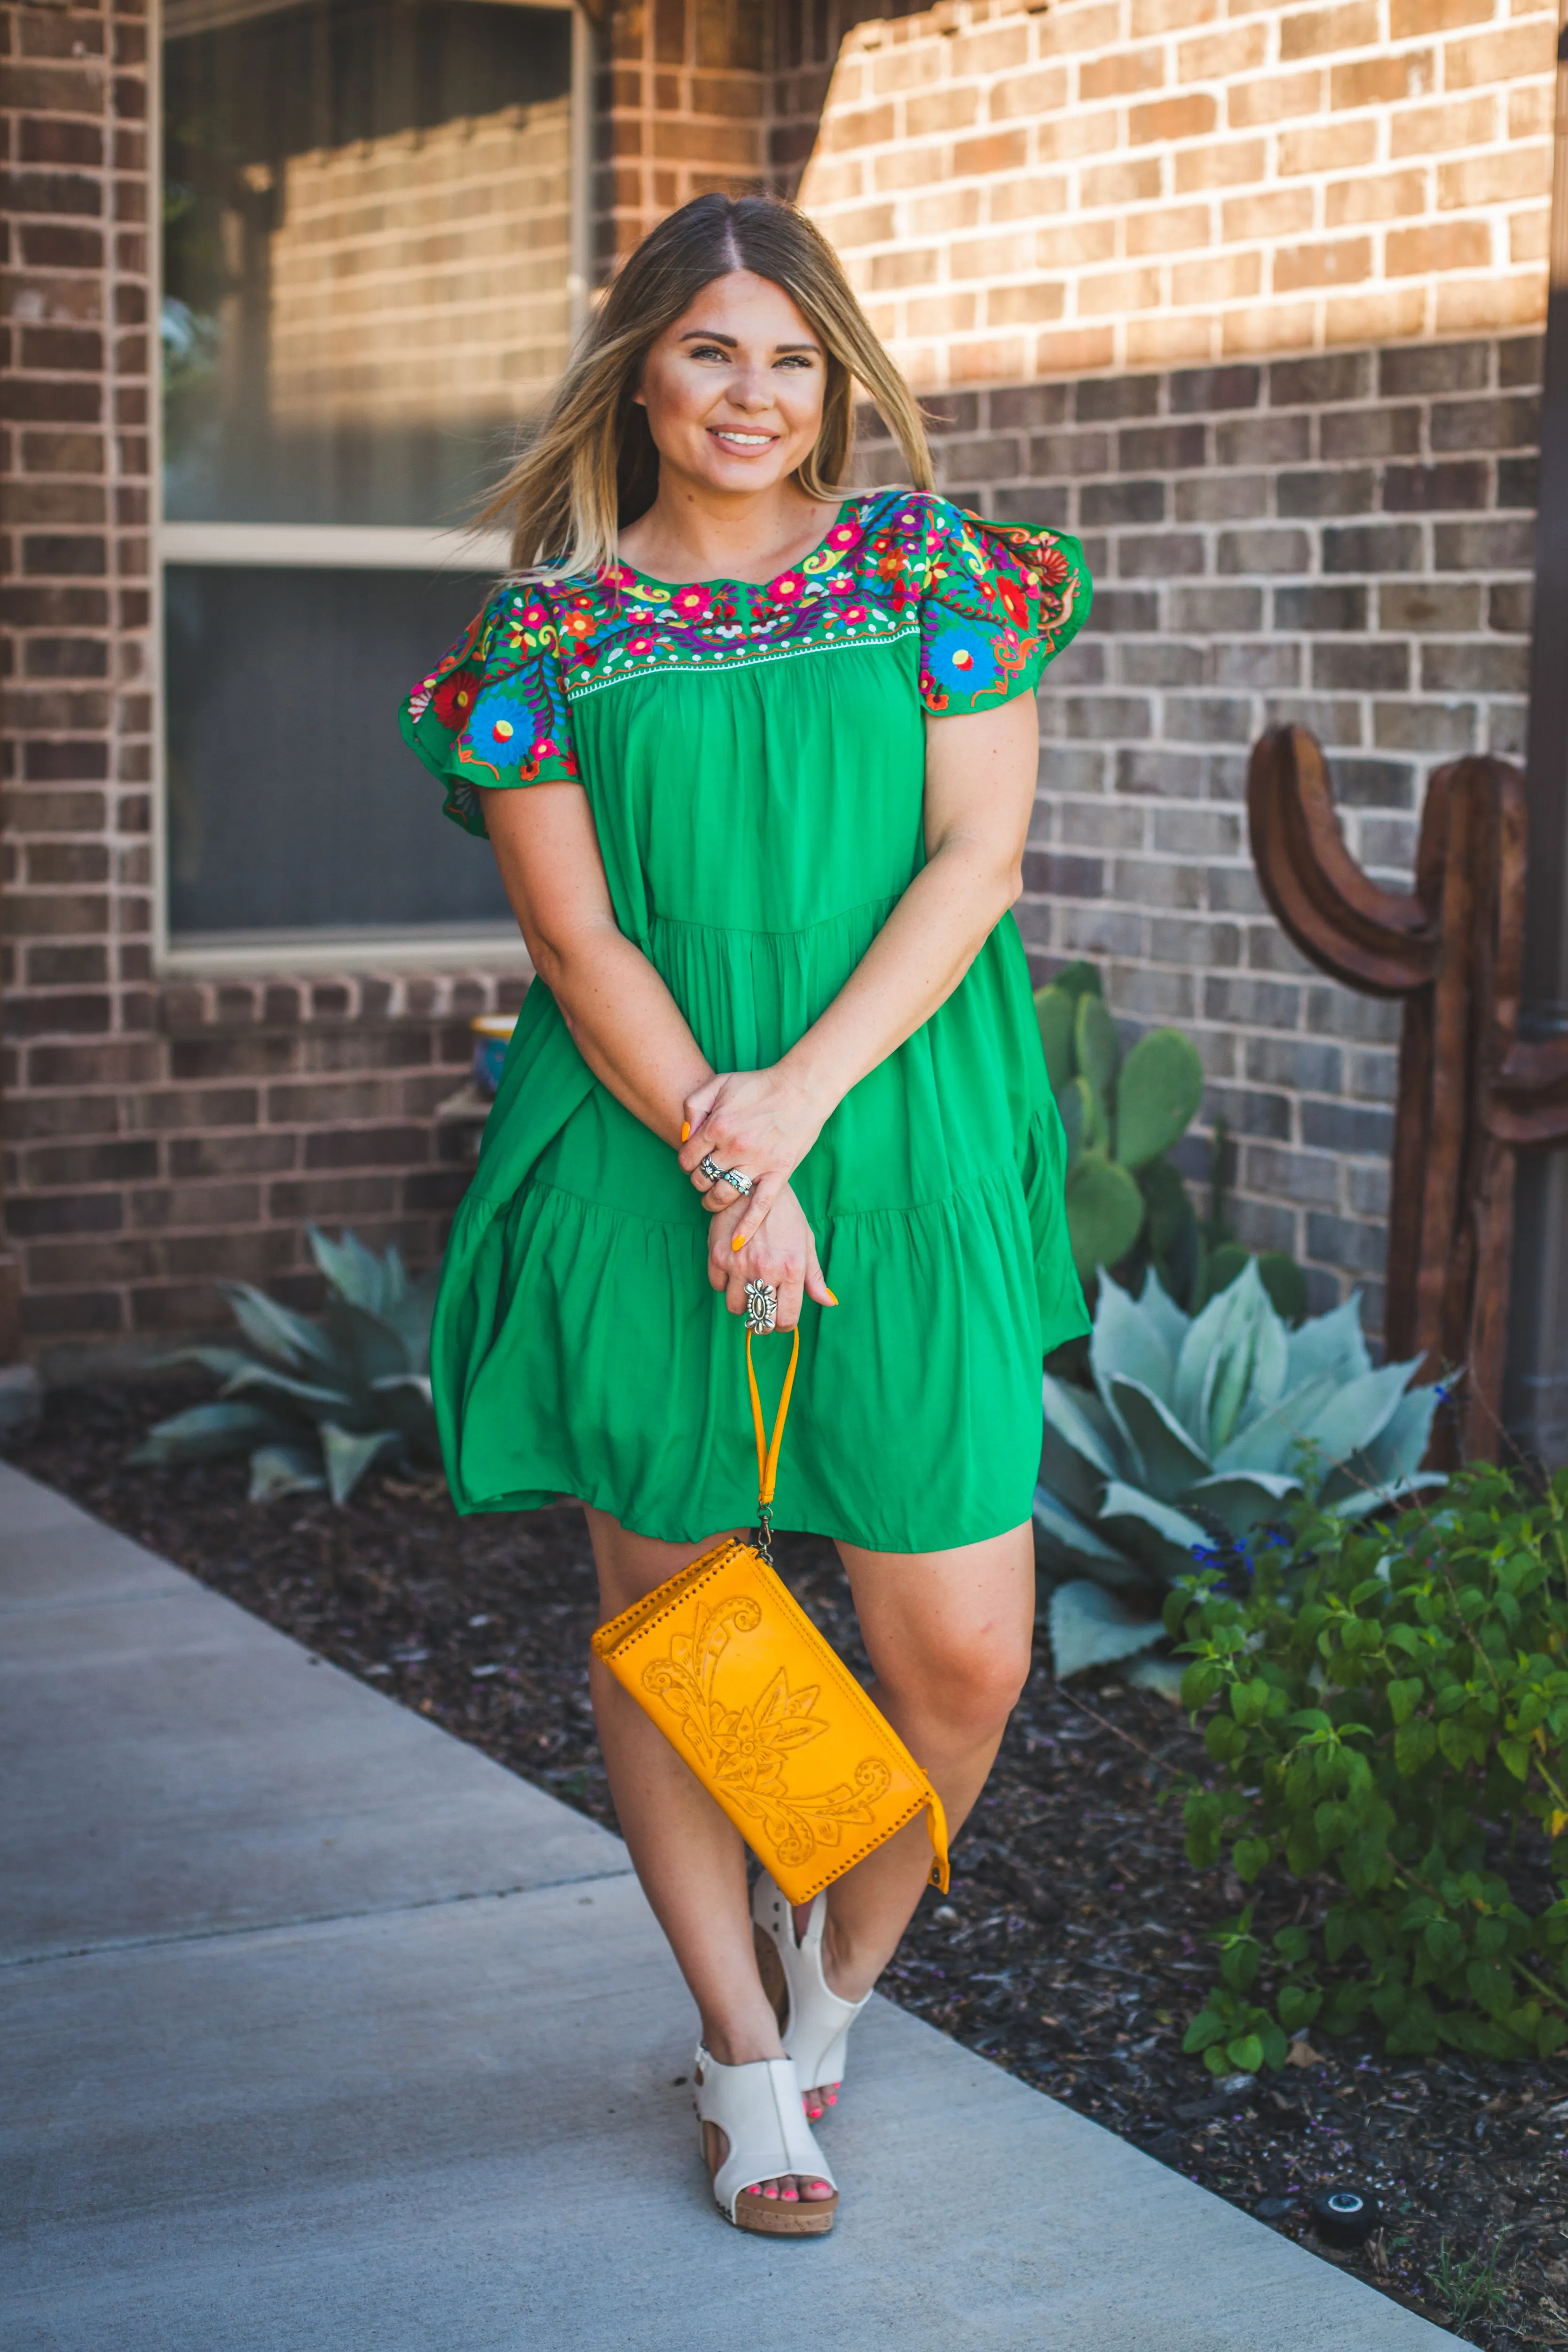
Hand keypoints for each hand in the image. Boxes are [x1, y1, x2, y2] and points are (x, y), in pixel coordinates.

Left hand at [678, 1065, 828, 1238]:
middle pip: (702, 1179)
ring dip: (712, 1202)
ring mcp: (757, 1162)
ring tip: (712, 1199)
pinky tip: (736, 1242)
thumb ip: (694, 1106)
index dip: (686, 1163)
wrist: (802, 1088)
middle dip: (698, 1181)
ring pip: (723, 1195)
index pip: (687, 1159)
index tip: (693, 1162)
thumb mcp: (719, 1083)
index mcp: (717, 1126)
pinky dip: (747, 1226)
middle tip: (705, 1177)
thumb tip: (683, 1135)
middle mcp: (734, 1147)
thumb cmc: (759, 1085)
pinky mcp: (778, 1173)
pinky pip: (760, 1206)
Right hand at [708, 1181, 834, 1331]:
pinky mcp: (717, 1256)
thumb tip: (828, 1302)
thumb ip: (815, 1277)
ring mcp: (739, 1264)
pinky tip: (734, 1271)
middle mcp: (765, 1270)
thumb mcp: (805, 1242)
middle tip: (763, 1311)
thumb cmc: (785, 1214)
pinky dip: (725, 1284)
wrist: (754, 1185)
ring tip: (748, 1288)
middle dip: (762, 1321)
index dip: (784, 1324)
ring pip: (735, 1307)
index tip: (781, 1319)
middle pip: (760, 1319)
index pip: (786, 1318)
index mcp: (792, 1269)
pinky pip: (718, 1287)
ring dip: (742, 1302)